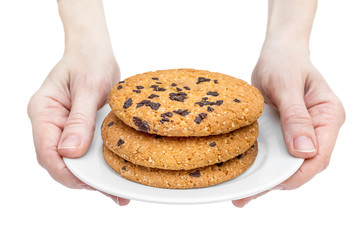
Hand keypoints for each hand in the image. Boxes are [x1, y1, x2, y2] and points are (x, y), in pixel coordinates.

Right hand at [27, 42, 128, 205]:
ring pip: (72, 159)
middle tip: (108, 190)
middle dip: (80, 178)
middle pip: (58, 160)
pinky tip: (114, 175)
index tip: (87, 182)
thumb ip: (79, 120)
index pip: (46, 150)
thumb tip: (70, 152)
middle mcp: (50, 123)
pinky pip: (85, 150)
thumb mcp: (88, 88)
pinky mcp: (78, 129)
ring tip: (116, 191)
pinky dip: (98, 164)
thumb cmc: (89, 61)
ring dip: (91, 175)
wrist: (95, 50)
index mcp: (43, 112)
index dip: (65, 170)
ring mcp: (63, 127)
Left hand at [232, 41, 344, 206]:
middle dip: (278, 182)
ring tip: (241, 195)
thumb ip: (296, 117)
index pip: (320, 155)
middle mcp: (318, 129)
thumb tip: (304, 151)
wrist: (276, 52)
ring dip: (267, 179)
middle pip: (303, 165)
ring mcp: (302, 132)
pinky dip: (262, 166)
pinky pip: (277, 153)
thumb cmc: (284, 61)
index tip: (274, 182)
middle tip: (248, 196)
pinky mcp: (285, 133)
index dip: (298, 173)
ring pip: (288, 163)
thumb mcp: (286, 85)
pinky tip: (245, 177)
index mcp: (328, 116)